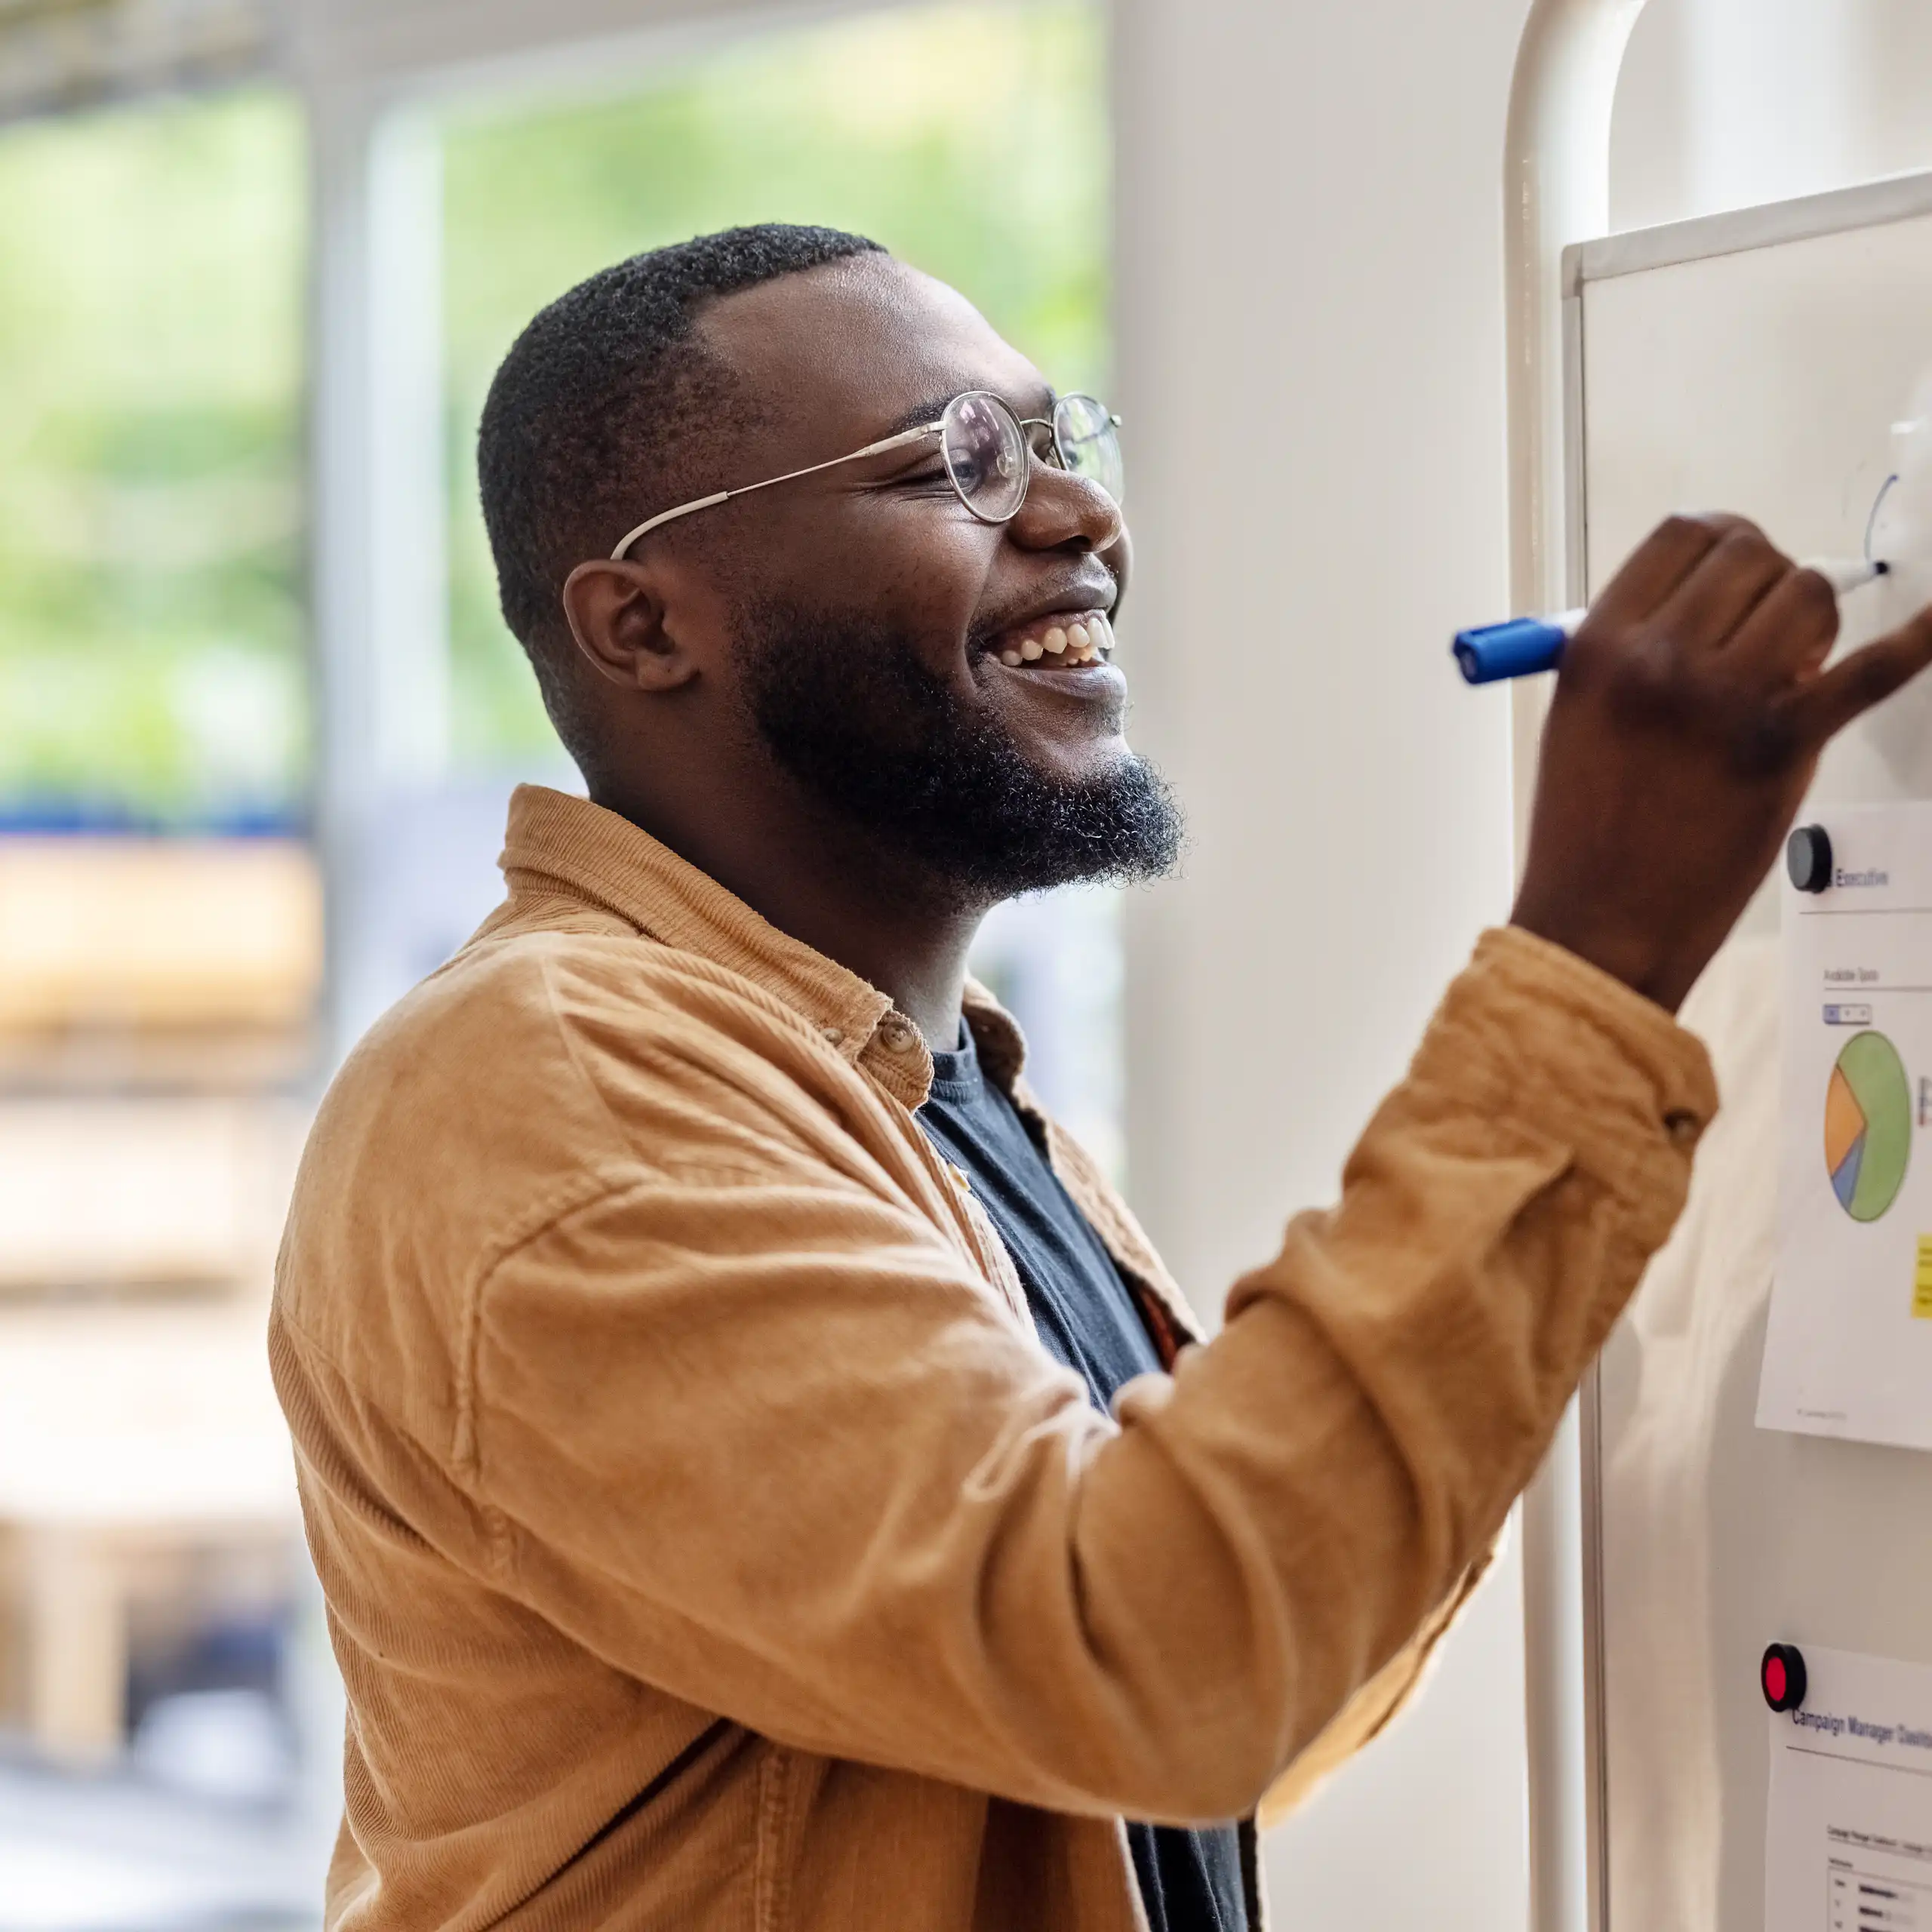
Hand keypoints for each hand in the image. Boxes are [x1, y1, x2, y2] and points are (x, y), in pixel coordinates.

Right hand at [1512, 513, 1931, 1012]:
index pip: (1684, 535)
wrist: (1604, 923)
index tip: (1739, 564)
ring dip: (1812, 621)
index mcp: (1601, 647)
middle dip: (1769, 580)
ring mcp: (1726, 699)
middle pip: (1751, 555)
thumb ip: (1635, 649)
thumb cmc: (1587, 831)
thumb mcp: (1578, 717)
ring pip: (1808, 594)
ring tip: (1790, 671)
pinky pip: (1871, 668)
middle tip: (1764, 633)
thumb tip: (1717, 601)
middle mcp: (1660, 660)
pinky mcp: (1785, 743)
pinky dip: (1915, 640)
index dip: (1724, 537)